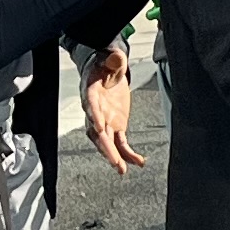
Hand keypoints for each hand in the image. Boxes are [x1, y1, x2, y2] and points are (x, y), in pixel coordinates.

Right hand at [82, 49, 142, 171]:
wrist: (105, 71)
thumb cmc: (105, 65)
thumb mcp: (110, 59)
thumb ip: (113, 61)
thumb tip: (116, 59)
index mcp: (91, 93)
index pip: (91, 106)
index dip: (95, 116)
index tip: (99, 127)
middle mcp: (95, 111)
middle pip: (98, 132)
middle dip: (105, 147)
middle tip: (114, 161)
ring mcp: (105, 120)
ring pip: (107, 142)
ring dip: (114, 156)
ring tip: (122, 169)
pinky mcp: (115, 125)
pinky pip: (121, 142)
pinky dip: (129, 153)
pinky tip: (138, 162)